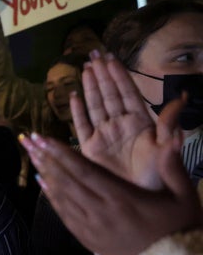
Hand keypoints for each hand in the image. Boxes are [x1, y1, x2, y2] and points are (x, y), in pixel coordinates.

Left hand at [20, 133, 202, 254]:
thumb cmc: (179, 229)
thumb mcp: (184, 197)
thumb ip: (172, 166)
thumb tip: (171, 136)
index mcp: (122, 198)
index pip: (83, 170)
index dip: (60, 152)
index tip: (43, 137)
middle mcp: (101, 211)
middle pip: (66, 180)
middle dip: (45, 157)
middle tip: (28, 140)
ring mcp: (92, 228)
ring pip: (62, 197)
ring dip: (44, 174)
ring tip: (31, 156)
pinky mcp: (89, 240)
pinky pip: (65, 215)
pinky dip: (52, 198)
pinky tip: (42, 183)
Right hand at [71, 52, 181, 189]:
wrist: (141, 200)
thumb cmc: (158, 176)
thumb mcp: (168, 148)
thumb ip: (169, 123)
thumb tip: (182, 95)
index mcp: (139, 122)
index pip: (127, 93)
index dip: (120, 75)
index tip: (112, 58)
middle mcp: (119, 125)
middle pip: (109, 95)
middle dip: (102, 74)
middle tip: (94, 54)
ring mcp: (104, 135)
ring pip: (95, 105)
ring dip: (90, 87)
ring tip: (85, 69)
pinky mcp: (90, 148)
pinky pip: (81, 125)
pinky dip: (77, 111)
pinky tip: (73, 96)